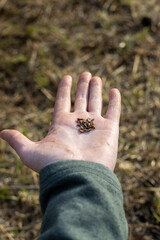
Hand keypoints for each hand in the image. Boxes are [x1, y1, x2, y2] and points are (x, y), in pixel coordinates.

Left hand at [0, 72, 120, 172]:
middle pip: (80, 99)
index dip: (65, 89)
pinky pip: (113, 111)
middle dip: (82, 86)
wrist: (78, 177)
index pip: (63, 101)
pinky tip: (114, 90)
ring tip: (95, 77)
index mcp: (62, 124)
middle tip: (86, 74)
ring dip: (96, 89)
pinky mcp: (110, 130)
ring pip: (96, 102)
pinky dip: (115, 101)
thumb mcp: (30, 152)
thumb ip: (18, 140)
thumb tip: (1, 133)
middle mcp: (79, 123)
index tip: (67, 77)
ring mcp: (95, 125)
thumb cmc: (55, 165)